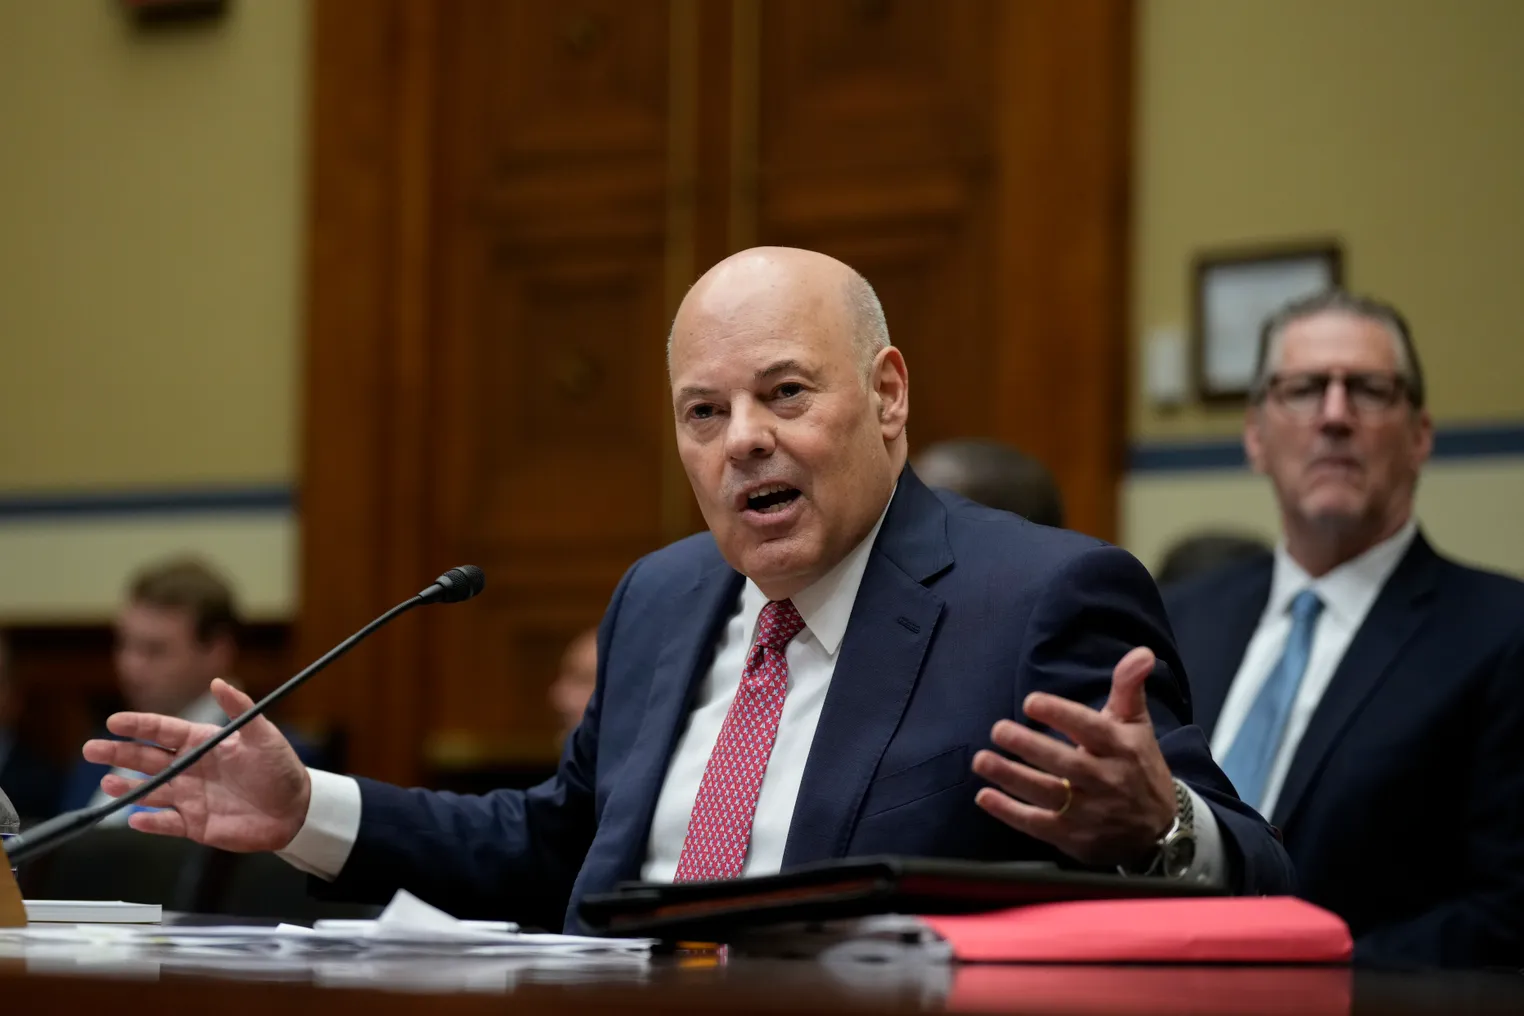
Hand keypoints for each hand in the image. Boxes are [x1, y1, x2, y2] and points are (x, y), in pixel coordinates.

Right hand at [81, 678, 311, 852]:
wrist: (295, 810)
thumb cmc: (281, 769)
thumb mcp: (265, 735)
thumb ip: (241, 709)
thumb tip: (219, 682)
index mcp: (203, 744)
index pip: (164, 731)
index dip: (139, 726)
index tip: (114, 721)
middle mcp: (191, 768)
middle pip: (147, 759)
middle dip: (119, 753)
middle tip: (92, 749)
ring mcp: (189, 797)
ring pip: (150, 791)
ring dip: (128, 787)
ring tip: (107, 783)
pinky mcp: (195, 824)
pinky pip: (165, 823)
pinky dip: (150, 822)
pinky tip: (134, 819)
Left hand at [972, 647, 1177, 867]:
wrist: (1160, 830)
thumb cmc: (1138, 767)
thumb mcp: (1137, 726)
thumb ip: (1129, 687)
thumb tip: (1141, 652)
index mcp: (1122, 748)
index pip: (1091, 729)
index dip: (1061, 715)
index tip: (1031, 702)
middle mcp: (1107, 780)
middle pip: (1066, 764)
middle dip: (1030, 746)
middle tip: (998, 729)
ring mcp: (1090, 812)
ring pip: (1048, 794)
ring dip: (1012, 778)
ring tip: (981, 760)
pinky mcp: (1074, 838)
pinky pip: (1038, 825)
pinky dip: (1010, 813)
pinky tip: (984, 797)